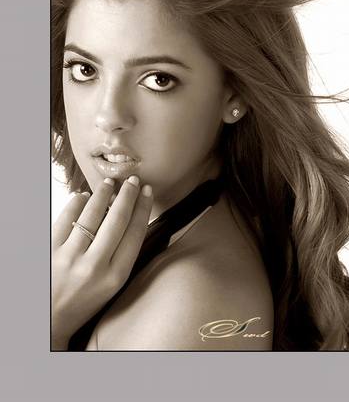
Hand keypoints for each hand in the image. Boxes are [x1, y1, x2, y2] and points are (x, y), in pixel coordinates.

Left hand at [52, 175, 152, 345]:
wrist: (50, 320)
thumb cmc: (85, 300)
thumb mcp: (112, 285)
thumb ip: (123, 255)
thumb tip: (131, 217)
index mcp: (115, 276)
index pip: (135, 233)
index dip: (143, 208)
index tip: (147, 191)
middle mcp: (93, 267)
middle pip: (117, 220)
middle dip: (127, 195)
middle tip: (132, 180)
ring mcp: (69, 258)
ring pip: (92, 215)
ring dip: (103, 194)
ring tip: (109, 183)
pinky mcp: (49, 251)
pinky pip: (66, 218)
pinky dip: (77, 203)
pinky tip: (84, 197)